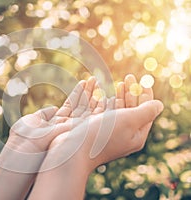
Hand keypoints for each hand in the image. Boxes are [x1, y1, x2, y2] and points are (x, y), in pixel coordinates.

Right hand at [41, 74, 163, 173]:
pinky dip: (94, 97)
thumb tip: (159, 105)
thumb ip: (146, 111)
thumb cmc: (102, 136)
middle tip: (128, 77)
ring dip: (113, 94)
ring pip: (110, 108)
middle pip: (127, 109)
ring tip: (114, 82)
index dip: (145, 96)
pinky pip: (93, 109)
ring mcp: (101, 131)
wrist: (72, 152)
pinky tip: (94, 89)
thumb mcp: (129, 121)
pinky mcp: (87, 127)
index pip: (144, 113)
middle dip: (129, 92)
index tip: (142, 82)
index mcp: (134, 135)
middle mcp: (119, 134)